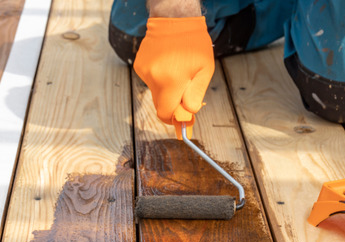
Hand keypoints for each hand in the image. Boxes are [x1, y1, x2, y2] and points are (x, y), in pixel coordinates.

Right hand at [133, 16, 213, 138]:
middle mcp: (154, 78)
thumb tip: (188, 113)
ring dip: (166, 88)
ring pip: (155, 92)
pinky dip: (159, 77)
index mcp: (171, 81)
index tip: (182, 118)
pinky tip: (166, 63)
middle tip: (184, 92)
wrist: (174, 19)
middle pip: (160, 104)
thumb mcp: (205, 69)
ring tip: (176, 69)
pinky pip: (150, 81)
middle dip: (172, 103)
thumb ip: (196, 94)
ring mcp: (145, 72)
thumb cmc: (194, 44)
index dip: (173, 118)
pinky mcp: (139, 66)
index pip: (165, 113)